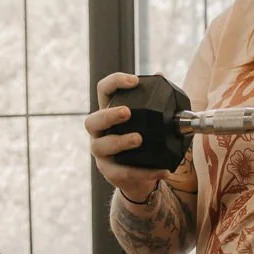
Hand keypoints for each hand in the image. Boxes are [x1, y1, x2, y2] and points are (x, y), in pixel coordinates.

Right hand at [86, 73, 159, 203]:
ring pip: (101, 146)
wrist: (140, 179)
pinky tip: (161, 169)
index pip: (103, 91)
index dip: (115, 82)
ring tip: (139, 139)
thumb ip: (154, 100)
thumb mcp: (148, 121)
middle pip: (92, 120)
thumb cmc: (142, 144)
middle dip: (109, 115)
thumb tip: (160, 75)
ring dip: (120, 141)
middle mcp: (99, 132)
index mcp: (108, 112)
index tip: (134, 81)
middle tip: (127, 112)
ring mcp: (102, 153)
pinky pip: (122, 173)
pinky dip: (142, 172)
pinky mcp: (110, 173)